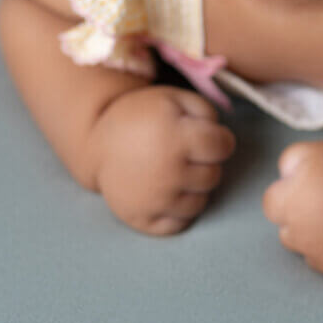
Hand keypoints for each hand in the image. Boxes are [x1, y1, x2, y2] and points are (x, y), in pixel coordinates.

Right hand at [89, 84, 235, 235]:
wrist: (99, 142)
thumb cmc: (143, 117)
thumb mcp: (174, 98)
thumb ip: (207, 112)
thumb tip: (223, 139)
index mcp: (175, 138)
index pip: (222, 147)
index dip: (222, 140)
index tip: (210, 138)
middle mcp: (166, 172)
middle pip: (213, 176)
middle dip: (207, 163)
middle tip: (187, 153)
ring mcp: (154, 200)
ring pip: (200, 203)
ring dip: (195, 188)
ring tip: (177, 171)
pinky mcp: (142, 220)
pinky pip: (179, 224)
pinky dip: (179, 210)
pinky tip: (169, 191)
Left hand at [262, 140, 322, 284]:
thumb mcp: (313, 150)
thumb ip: (287, 165)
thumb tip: (282, 182)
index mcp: (289, 204)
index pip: (271, 206)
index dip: (289, 195)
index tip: (309, 188)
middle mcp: (302, 237)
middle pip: (287, 232)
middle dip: (302, 218)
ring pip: (311, 252)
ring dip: (320, 238)